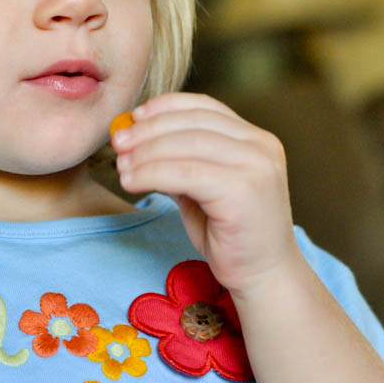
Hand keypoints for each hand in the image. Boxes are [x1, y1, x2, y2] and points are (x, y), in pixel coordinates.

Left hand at [111, 92, 301, 295]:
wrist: (265, 276)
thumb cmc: (231, 234)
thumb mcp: (204, 187)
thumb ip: (182, 160)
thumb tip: (136, 139)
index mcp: (255, 138)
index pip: (204, 106)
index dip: (165, 107)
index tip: (134, 117)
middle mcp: (261, 146)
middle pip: (192, 123)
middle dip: (148, 130)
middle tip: (118, 141)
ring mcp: (256, 166)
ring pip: (186, 145)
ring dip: (146, 153)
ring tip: (121, 165)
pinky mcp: (243, 191)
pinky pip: (185, 173)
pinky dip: (152, 174)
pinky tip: (132, 182)